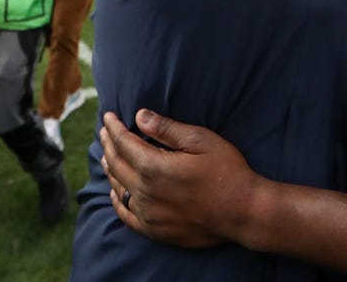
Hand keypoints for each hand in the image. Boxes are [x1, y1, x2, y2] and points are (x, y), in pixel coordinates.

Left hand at [100, 109, 261, 248]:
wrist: (242, 211)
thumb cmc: (226, 171)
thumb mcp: (201, 140)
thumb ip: (168, 129)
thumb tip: (140, 116)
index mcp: (154, 168)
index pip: (124, 144)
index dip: (114, 128)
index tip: (108, 116)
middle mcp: (145, 193)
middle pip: (116, 164)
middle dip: (108, 144)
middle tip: (104, 131)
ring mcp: (148, 214)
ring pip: (119, 188)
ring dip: (110, 170)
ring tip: (107, 156)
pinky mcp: (155, 230)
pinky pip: (126, 214)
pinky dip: (117, 200)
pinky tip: (116, 192)